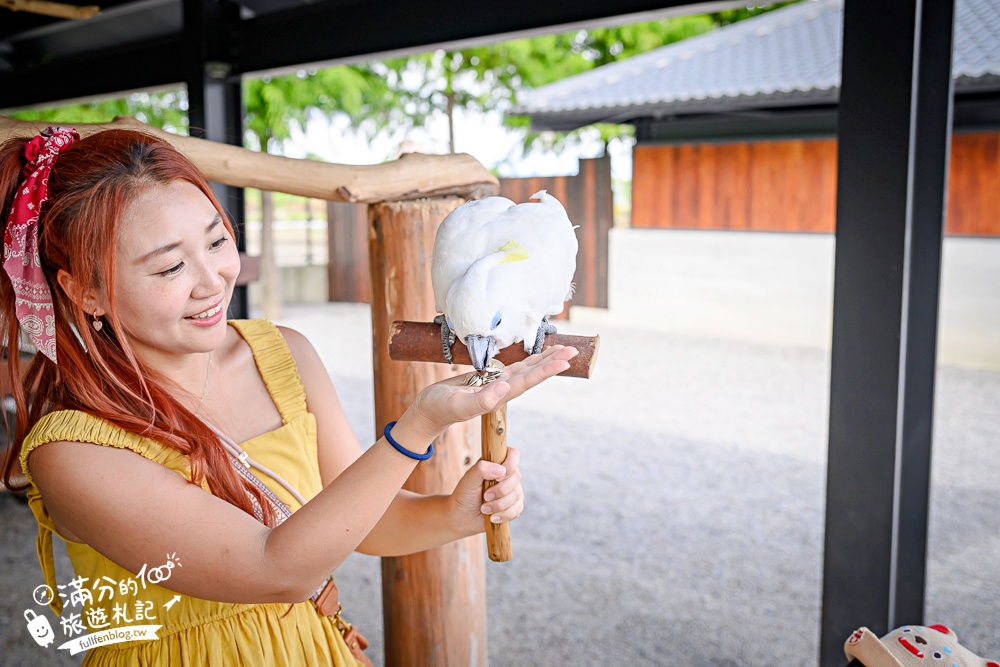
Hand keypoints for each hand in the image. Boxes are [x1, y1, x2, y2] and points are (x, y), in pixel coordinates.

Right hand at [402, 345, 578, 439]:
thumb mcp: (457, 405)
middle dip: (553, 362)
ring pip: (526, 370)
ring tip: (564, 349)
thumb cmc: (439, 408)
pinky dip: (528, 361)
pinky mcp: (489, 380)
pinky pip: (514, 368)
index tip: (565, 361)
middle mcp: (502, 391)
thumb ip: (480, 400)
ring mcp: (497, 385)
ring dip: (545, 360)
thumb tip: (505, 387)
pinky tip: (537, 356)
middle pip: (533, 374)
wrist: (429, 412)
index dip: (546, 370)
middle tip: (575, 350)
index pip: (527, 382)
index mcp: (498, 396)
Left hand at [449, 447, 523, 534]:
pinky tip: (492, 517)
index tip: (497, 477)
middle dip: (500, 491)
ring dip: (498, 505)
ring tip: (484, 508)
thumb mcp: (469, 479)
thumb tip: (501, 470)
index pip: (513, 455)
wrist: (462, 516)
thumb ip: (482, 469)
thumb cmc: (465, 494)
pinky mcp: (515, 506)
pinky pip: (517, 509)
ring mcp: (513, 490)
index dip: (509, 465)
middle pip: (516, 477)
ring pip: (516, 495)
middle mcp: (508, 475)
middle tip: (485, 496)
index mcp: (497, 462)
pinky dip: (503, 515)